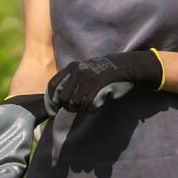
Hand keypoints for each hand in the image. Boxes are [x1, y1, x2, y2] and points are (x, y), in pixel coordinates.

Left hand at [44, 50, 163, 114]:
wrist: (127, 66)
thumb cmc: (105, 72)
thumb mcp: (85, 70)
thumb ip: (72, 81)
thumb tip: (59, 100)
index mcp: (72, 67)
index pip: (52, 86)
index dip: (50, 101)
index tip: (53, 111)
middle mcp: (77, 72)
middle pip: (63, 98)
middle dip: (68, 108)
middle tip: (76, 109)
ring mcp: (87, 78)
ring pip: (75, 103)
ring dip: (81, 109)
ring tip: (88, 106)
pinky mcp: (98, 85)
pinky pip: (88, 105)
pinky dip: (91, 110)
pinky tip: (96, 107)